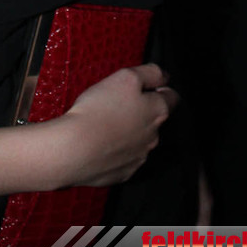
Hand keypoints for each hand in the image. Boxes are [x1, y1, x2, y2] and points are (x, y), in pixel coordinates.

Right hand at [59, 63, 177, 186]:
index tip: (149, 85)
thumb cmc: (99, 110)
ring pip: (140, 139)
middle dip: (142, 110)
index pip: (172, 97)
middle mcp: (153, 136)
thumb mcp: (126, 77)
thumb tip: (163, 75)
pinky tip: (101, 142)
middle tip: (119, 102)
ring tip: (106, 123)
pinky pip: (125, 158)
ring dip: (129, 131)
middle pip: (155, 119)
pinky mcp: (123, 172)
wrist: (74, 149)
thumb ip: (150, 73)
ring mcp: (139, 157)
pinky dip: (117, 150)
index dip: (162, 88)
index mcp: (157, 111)